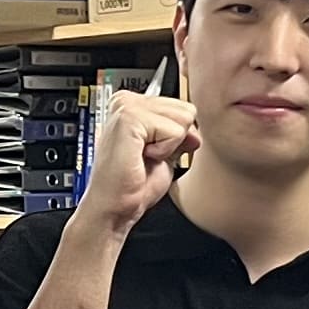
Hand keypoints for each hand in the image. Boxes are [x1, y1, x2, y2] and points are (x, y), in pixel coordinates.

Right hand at [70, 91, 197, 240]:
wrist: (113, 207)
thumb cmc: (130, 186)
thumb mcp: (164, 155)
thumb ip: (178, 137)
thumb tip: (195, 132)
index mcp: (132, 105)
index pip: (182, 106)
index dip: (178, 135)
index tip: (154, 152)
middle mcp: (127, 101)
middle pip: (186, 109)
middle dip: (176, 138)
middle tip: (148, 156)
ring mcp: (126, 107)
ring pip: (182, 118)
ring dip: (169, 145)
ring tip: (144, 156)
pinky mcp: (129, 118)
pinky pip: (174, 131)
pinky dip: (164, 151)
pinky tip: (141, 157)